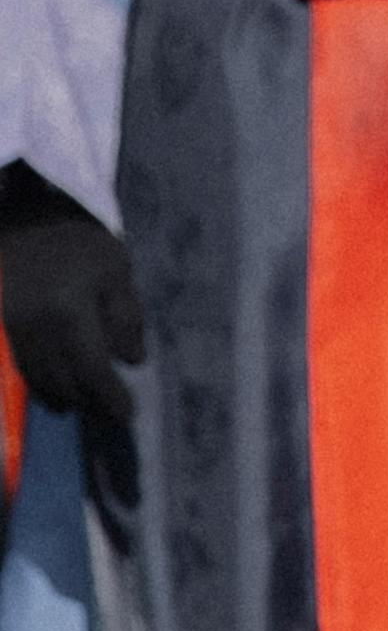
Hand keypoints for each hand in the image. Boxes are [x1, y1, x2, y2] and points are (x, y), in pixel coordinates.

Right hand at [0, 164, 143, 426]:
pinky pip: (20, 364)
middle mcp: (34, 325)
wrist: (26, 216)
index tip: (128, 414)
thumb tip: (132, 361)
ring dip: (61, 396)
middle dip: (87, 401)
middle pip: (62, 380)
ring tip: (82, 404)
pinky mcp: (0, 325)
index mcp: (68, 310)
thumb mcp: (115, 271)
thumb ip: (126, 317)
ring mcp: (11, 326)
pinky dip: (39, 382)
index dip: (110, 396)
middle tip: (108, 414)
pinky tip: (53, 390)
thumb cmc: (80, 242)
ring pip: (37, 378)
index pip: (92, 368)